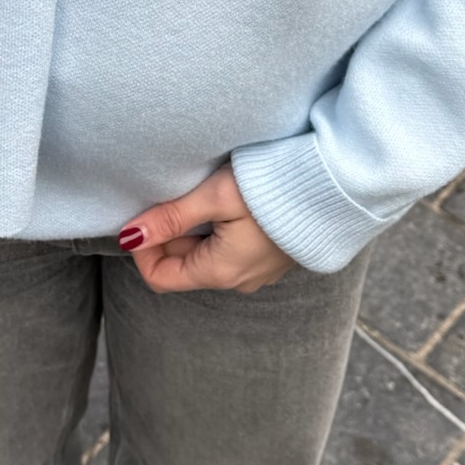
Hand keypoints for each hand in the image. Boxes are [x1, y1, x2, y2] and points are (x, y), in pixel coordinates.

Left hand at [119, 163, 294, 294]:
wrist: (335, 184)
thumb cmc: (274, 188)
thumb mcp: (215, 197)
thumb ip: (170, 217)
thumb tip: (130, 235)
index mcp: (220, 272)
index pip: (160, 278)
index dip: (144, 250)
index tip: (144, 218)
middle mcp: (238, 280)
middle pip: (183, 264)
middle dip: (169, 233)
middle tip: (173, 195)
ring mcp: (257, 270)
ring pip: (206, 255)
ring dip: (194, 229)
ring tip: (201, 193)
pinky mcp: (271, 255)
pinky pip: (231, 249)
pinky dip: (218, 229)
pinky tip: (227, 201)